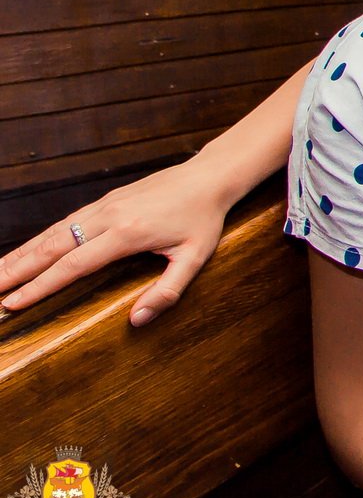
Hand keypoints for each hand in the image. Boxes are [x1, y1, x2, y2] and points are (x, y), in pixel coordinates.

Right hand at [0, 158, 234, 324]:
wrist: (208, 177)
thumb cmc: (204, 219)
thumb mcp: (195, 258)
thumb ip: (167, 291)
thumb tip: (137, 320)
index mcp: (128, 234)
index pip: (73, 265)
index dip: (41, 286)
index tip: (14, 303)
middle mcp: (108, 216)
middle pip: (53, 246)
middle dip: (17, 270)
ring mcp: (104, 205)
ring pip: (54, 231)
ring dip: (22, 253)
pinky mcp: (105, 200)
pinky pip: (65, 221)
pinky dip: (40, 237)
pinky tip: (27, 250)